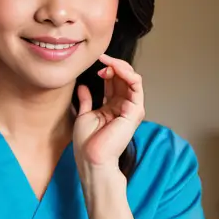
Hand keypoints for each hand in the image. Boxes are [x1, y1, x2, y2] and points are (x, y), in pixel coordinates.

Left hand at [73, 54, 144, 175]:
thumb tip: (83, 86)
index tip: (95, 65)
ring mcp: (131, 108)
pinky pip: (135, 85)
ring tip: (107, 61)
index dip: (107, 70)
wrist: (91, 159)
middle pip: (124, 78)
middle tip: (101, 59)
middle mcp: (124, 106)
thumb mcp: (84, 115)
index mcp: (113, 107)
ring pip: (132, 79)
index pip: (115, 82)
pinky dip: (126, 73)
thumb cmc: (87, 144)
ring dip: (120, 66)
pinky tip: (114, 68)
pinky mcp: (134, 111)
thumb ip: (87, 100)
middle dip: (114, 65)